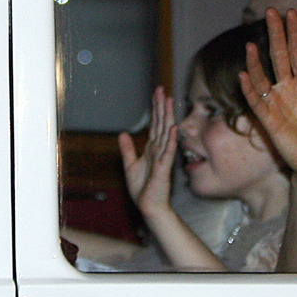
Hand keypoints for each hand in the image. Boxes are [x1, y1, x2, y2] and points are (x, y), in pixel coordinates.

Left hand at [118, 86, 177, 216]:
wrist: (148, 206)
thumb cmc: (142, 188)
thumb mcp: (130, 165)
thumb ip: (128, 149)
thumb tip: (123, 133)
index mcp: (152, 148)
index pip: (155, 124)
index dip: (156, 109)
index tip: (157, 94)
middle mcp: (160, 149)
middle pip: (161, 124)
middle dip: (161, 107)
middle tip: (162, 90)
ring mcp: (163, 158)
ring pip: (166, 133)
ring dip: (168, 117)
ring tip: (169, 102)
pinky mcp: (163, 168)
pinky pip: (168, 152)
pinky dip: (171, 140)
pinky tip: (173, 128)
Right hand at [239, 8, 296, 185]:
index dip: (294, 32)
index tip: (291, 12)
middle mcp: (290, 88)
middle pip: (279, 56)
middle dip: (275, 34)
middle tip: (270, 11)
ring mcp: (278, 103)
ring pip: (263, 77)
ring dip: (256, 61)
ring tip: (251, 44)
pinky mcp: (270, 120)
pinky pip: (256, 102)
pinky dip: (250, 89)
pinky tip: (244, 75)